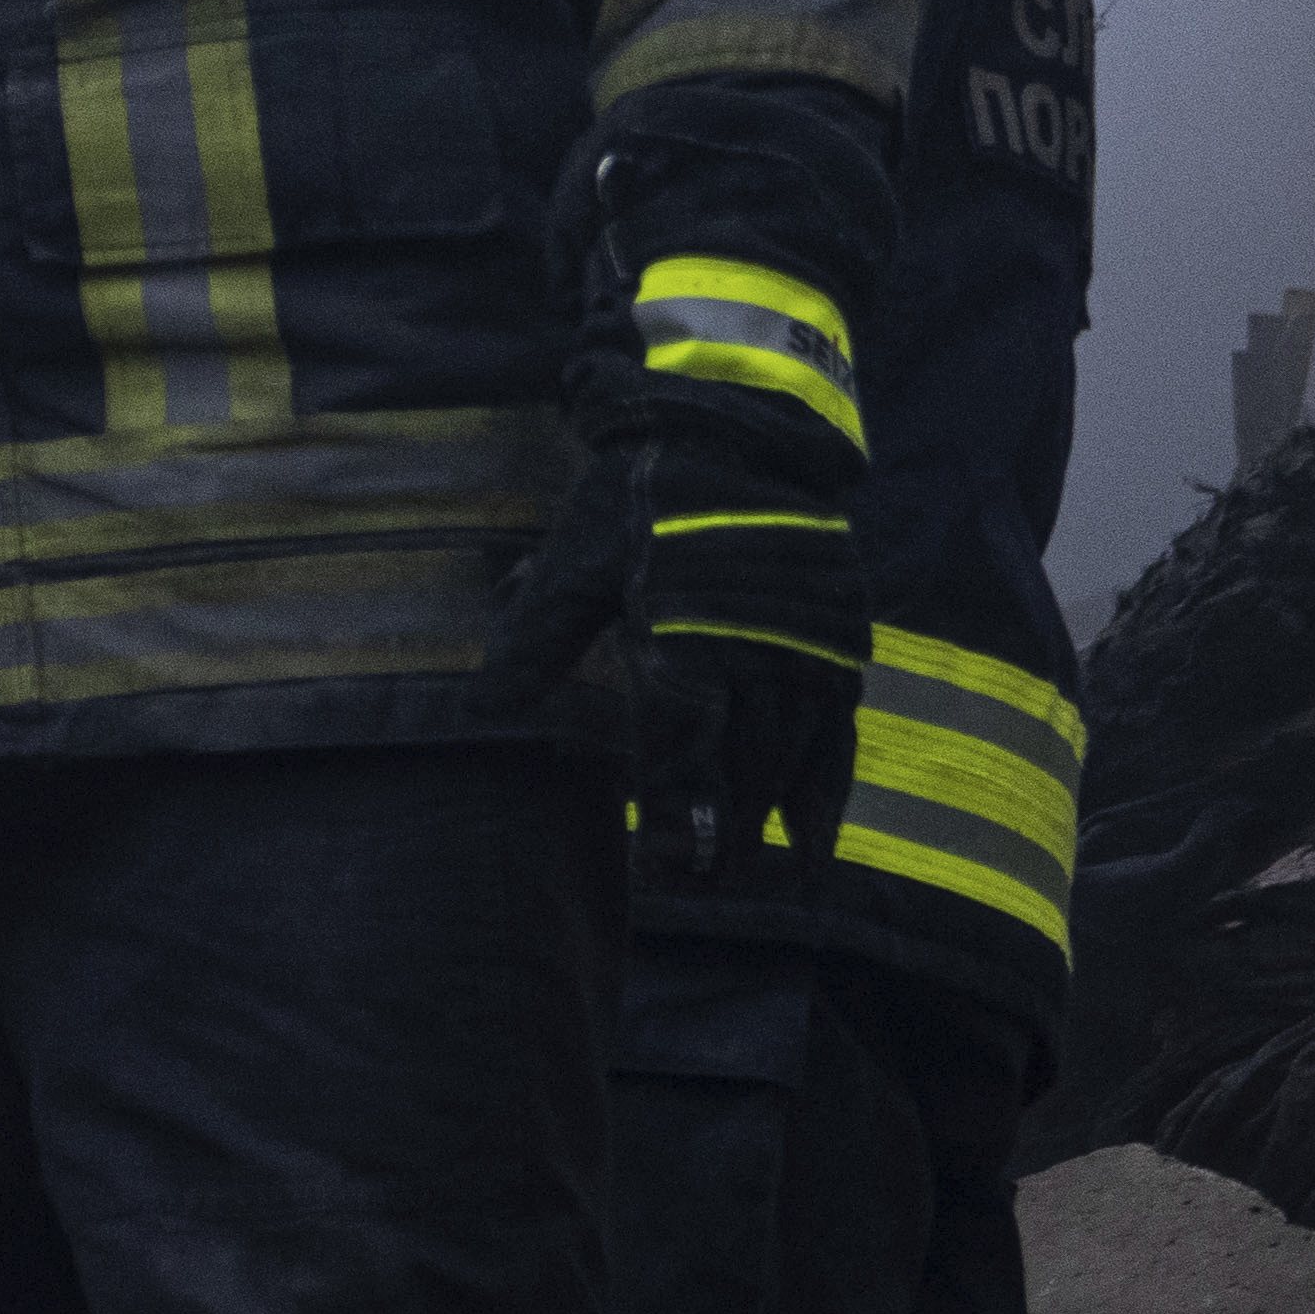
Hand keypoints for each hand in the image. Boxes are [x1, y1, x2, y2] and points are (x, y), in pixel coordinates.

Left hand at [486, 341, 869, 870]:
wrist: (731, 426)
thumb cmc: (637, 495)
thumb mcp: (575, 559)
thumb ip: (534, 640)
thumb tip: (477, 710)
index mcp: (683, 624)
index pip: (682, 738)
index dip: (674, 804)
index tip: (658, 861)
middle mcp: (752, 641)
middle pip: (743, 758)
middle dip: (723, 828)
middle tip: (702, 887)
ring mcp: (802, 642)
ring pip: (794, 751)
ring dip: (776, 817)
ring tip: (760, 876)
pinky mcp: (835, 641)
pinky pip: (837, 730)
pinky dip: (827, 787)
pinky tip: (812, 840)